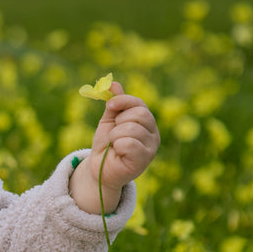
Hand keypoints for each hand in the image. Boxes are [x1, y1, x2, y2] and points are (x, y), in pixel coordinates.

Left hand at [71, 82, 159, 214]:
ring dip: (116, 136)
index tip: (109, 106)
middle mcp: (153, 134)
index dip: (123, 101)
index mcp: (146, 122)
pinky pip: (130, 143)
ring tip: (115, 145)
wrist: (99, 169)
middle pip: (140, 114)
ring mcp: (151, 147)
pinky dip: (118, 146)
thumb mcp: (108, 121)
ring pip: (132, 129)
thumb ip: (113, 104)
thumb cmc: (106, 145)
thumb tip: (111, 82)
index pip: (139, 103)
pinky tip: (119, 153)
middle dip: (120, 121)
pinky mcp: (145, 160)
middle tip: (114, 134)